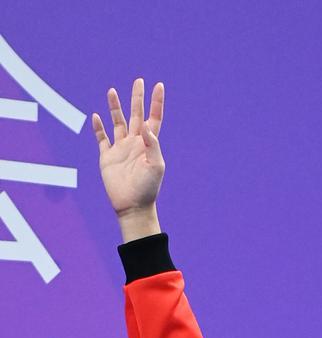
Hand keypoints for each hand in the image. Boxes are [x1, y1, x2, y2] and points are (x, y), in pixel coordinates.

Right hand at [91, 78, 165, 216]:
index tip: (159, 86)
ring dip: (115, 107)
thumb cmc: (148, 188)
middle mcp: (134, 143)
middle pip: (136, 115)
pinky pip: (101, 139)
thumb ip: (152, 144)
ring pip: (117, 122)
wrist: (132, 206)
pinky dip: (98, 128)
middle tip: (138, 81)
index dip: (156, 102)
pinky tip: (96, 116)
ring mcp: (120, 149)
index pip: (153, 118)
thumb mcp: (155, 166)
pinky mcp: (107, 157)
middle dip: (137, 98)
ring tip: (112, 91)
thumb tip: (145, 125)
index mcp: (148, 144)